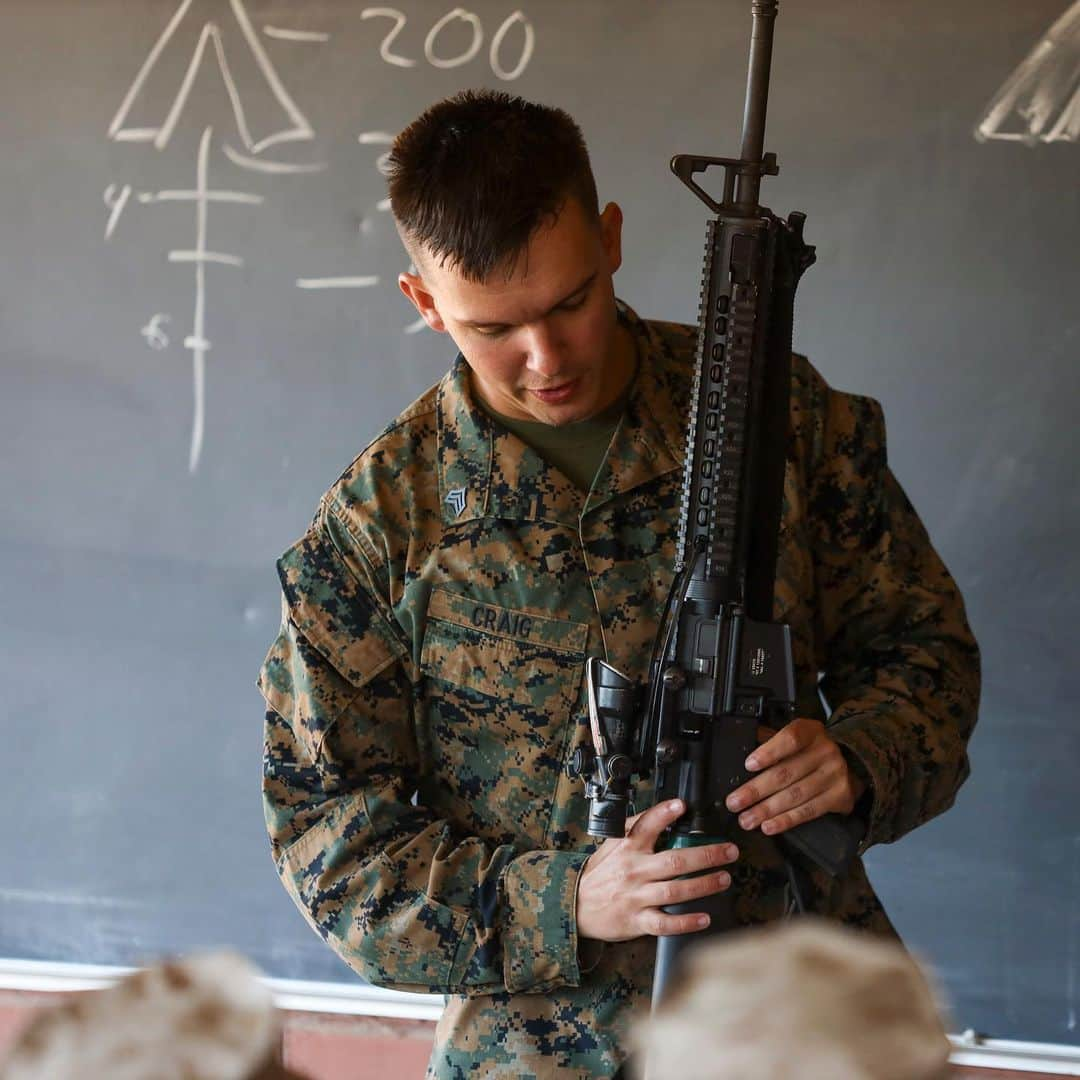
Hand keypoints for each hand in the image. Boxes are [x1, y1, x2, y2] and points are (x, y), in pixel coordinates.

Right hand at [576, 799, 738, 942]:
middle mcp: (634, 871)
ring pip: (675, 891)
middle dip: (705, 855)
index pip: (645, 825)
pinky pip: (665, 924)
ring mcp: (636, 897)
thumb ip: (633, 829)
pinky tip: (704, 918)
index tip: (682, 805)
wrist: (575, 905)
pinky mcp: (637, 921)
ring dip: (704, 885)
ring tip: (724, 879)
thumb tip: (660, 812)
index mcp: (627, 849)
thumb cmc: (599, 874)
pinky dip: (686, 922)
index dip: (663, 814)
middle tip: (729, 851)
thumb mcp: (610, 845)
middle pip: (674, 861)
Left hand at [724, 717, 865, 836]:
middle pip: (786, 772)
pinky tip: (768, 826)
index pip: (790, 739)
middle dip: (756, 790)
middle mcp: (825, 751)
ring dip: (767, 810)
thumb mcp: (794, 738)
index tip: (748, 765)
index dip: (769, 752)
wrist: (850, 765)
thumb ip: (769, 740)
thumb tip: (739, 745)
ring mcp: (835, 775)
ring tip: (746, 819)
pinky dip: (786, 820)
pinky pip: (808, 811)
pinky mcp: (840, 797)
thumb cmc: (809, 751)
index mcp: (811, 731)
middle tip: (734, 803)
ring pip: (795, 795)